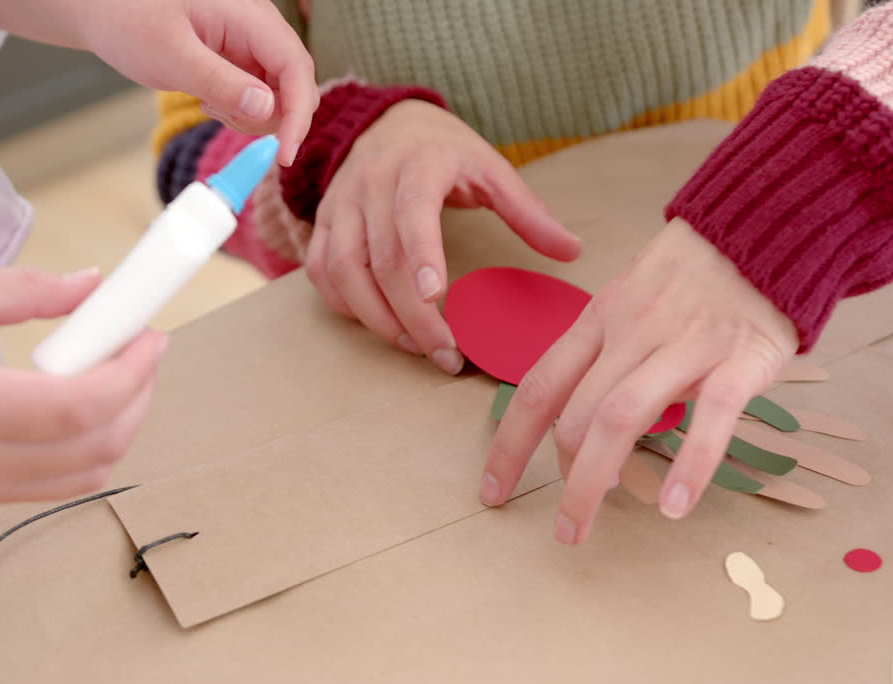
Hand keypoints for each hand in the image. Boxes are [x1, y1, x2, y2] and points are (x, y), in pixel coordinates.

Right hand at [0, 268, 166, 503]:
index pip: (83, 406)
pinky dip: (87, 448)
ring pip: (84, 475)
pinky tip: (78, 400)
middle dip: (139, 396)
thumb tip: (93, 285)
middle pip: (99, 448)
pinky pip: (54, 484)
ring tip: (115, 370)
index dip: (134, 371)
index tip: (151, 334)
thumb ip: (24, 292)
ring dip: (120, 426)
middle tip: (140, 346)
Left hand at [83, 0, 317, 163]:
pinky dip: (241, 109)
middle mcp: (257, 27)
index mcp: (248, 16)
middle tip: (224, 118)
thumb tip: (266, 109)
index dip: (299, 113)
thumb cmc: (128, 17)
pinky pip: (258, 93)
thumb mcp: (171, 55)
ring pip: (279, 94)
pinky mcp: (239, 59)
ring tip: (210, 105)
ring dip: (253, 116)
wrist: (102, 8)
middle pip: (295, 83)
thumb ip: (220, 81)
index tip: (285, 153)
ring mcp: (250, 43)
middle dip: (273, 117)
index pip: (296, 67)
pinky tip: (209, 101)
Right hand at [306, 100, 580, 373]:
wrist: (388, 122)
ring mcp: (341, 203)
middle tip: (445, 352)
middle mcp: (373, 181)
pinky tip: (377, 323)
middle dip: (412, 314)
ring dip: (376, 317)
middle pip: (382, 257)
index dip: (421, 253)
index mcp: (420, 164)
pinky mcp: (323, 221)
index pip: (413, 211)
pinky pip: (322, 271)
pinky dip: (343, 304)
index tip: (435, 295)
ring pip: (344, 270)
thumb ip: (527, 211)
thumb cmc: (445, 152)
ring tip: (414, 345)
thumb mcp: (490, 169)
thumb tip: (571, 252)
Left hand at [479, 219, 798, 543]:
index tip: (492, 491)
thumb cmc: (694, 273)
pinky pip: (713, 416)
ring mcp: (685, 345)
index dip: (509, 444)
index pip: (538, 388)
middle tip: (564, 528)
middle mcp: (632, 333)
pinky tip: (674, 505)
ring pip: (623, 417)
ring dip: (594, 481)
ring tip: (583, 527)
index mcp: (599, 320)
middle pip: (577, 413)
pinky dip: (691, 464)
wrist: (765, 221)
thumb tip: (580, 424)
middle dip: (561, 478)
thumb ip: (604, 354)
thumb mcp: (630, 299)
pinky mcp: (740, 358)